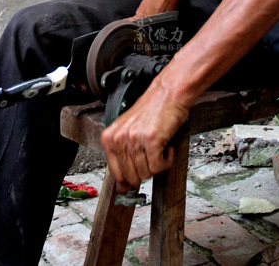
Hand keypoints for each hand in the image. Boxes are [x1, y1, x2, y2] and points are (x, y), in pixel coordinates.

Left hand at [100, 77, 189, 192]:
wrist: (169, 92)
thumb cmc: (153, 109)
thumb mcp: (129, 129)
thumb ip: (123, 154)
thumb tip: (123, 186)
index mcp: (110, 137)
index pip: (115, 174)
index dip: (128, 181)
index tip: (134, 183)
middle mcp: (119, 138)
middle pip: (131, 177)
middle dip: (145, 172)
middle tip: (153, 158)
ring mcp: (134, 139)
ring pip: (145, 173)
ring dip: (157, 165)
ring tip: (160, 149)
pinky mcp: (151, 140)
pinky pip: (158, 167)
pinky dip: (166, 162)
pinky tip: (167, 149)